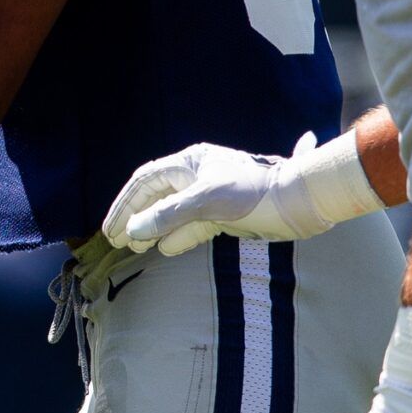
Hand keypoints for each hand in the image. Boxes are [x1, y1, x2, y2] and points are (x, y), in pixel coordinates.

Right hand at [102, 132, 374, 255]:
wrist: (300, 203)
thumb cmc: (254, 193)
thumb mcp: (207, 201)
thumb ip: (169, 217)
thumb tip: (135, 233)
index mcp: (190, 163)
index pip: (145, 181)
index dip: (125, 204)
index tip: (111, 229)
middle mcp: (197, 177)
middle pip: (156, 197)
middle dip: (135, 218)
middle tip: (117, 241)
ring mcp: (211, 197)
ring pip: (173, 214)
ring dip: (154, 231)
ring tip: (135, 249)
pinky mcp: (225, 216)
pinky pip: (193, 227)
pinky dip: (178, 238)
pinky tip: (165, 249)